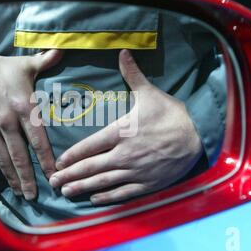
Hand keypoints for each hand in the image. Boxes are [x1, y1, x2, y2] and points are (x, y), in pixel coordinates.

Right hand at [0, 49, 62, 199]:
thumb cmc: (4, 68)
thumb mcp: (27, 65)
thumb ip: (47, 61)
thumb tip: (63, 50)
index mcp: (24, 106)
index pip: (38, 139)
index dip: (47, 158)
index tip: (54, 174)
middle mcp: (7, 120)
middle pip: (19, 154)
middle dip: (28, 177)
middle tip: (34, 195)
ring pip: (1, 156)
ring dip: (11, 176)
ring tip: (19, 192)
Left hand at [49, 49, 202, 204]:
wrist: (197, 136)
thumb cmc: (171, 114)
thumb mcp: (150, 93)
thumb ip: (132, 75)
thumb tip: (122, 51)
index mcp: (121, 132)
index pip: (89, 146)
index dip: (71, 156)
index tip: (58, 162)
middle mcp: (124, 154)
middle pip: (91, 167)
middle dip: (69, 175)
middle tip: (53, 182)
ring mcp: (135, 171)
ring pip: (103, 182)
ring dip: (82, 188)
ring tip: (66, 192)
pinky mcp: (147, 183)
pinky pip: (123, 193)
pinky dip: (107, 197)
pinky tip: (94, 200)